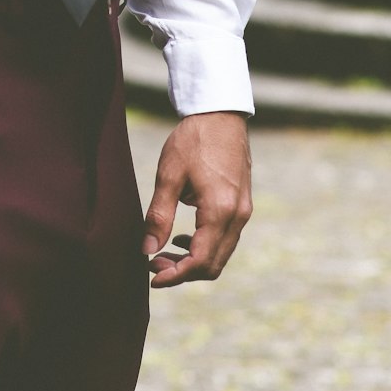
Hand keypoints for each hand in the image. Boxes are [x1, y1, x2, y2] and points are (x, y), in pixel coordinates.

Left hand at [142, 111, 251, 287]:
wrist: (220, 113)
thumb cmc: (193, 139)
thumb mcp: (169, 175)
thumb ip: (159, 215)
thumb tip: (147, 250)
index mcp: (220, 211)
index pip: (201, 261)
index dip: (176, 275)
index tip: (152, 277)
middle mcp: (238, 216)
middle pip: (213, 264)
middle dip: (183, 272)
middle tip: (153, 263)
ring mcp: (244, 211)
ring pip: (221, 254)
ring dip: (194, 260)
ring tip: (164, 252)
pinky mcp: (242, 205)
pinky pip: (226, 238)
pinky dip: (205, 246)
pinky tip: (184, 235)